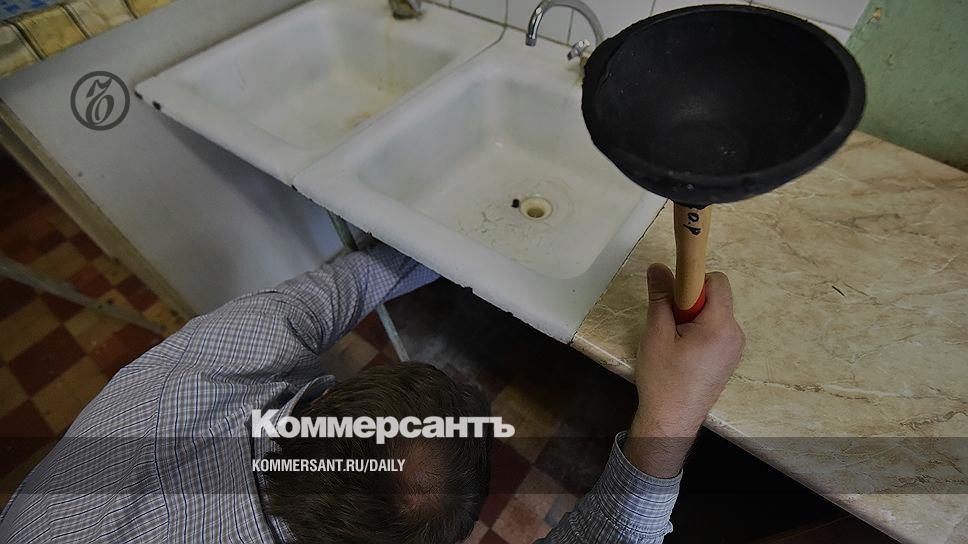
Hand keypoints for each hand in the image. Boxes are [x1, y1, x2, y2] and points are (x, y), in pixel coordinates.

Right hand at [623, 264, 744, 476]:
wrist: (671, 422)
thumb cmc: (663, 378)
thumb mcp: (656, 334)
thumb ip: (660, 297)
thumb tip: (658, 267)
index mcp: (720, 325)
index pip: (717, 281)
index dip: (693, 281)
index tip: (673, 295)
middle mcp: (735, 334)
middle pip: (716, 297)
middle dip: (691, 301)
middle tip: (669, 323)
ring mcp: (735, 348)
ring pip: (715, 314)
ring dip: (694, 317)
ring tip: (674, 341)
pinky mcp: (728, 359)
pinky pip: (717, 331)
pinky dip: (700, 331)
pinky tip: (683, 352)